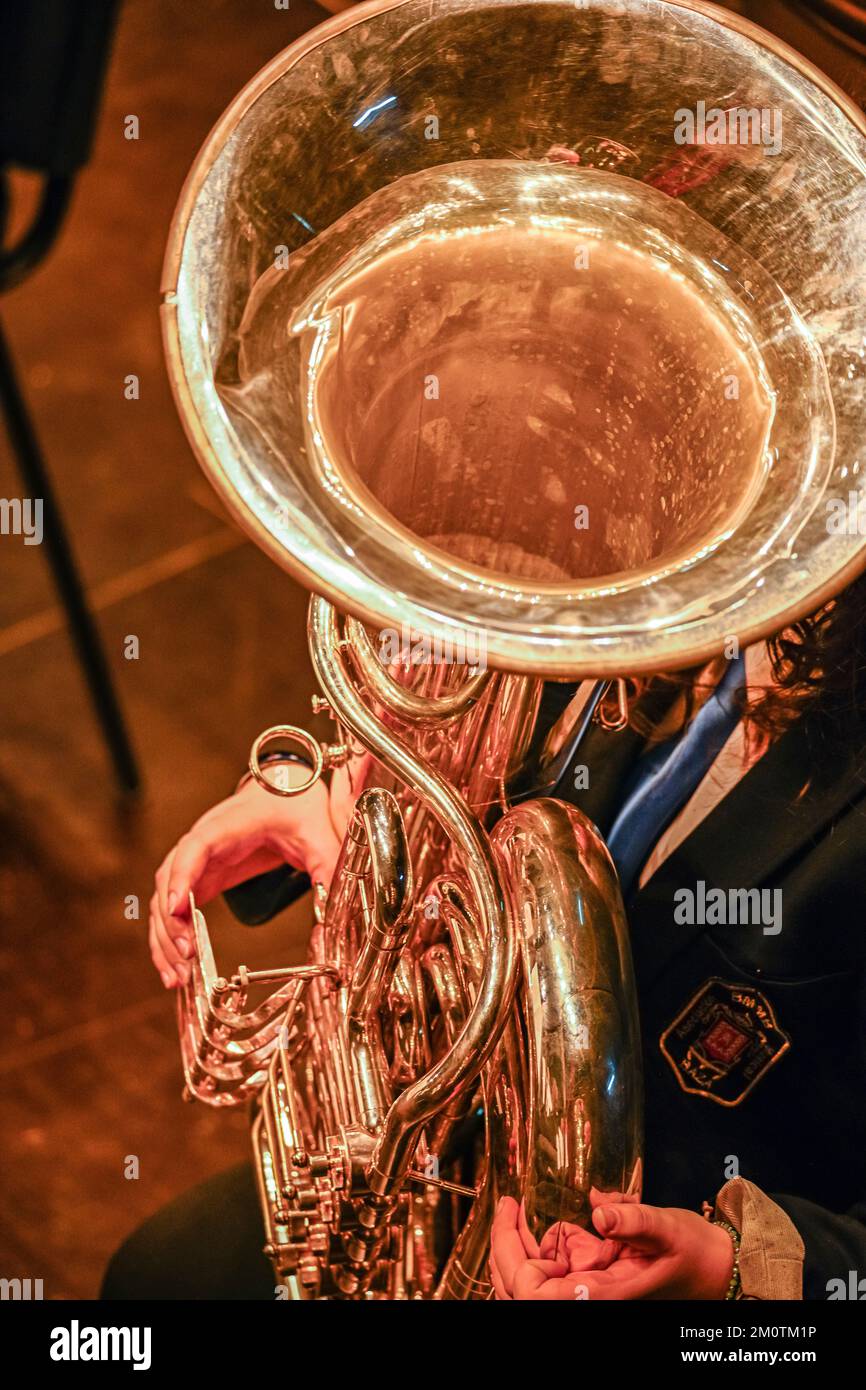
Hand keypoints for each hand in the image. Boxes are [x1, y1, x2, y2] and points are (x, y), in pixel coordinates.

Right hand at [149, 768, 340, 987]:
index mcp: (231, 824)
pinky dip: (170, 938)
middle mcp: (203, 841)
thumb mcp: (320, 837)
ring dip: (164, 938)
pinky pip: (174, 909)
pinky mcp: (201, 878)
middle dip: (170, 922)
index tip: (176, 907)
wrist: (287, 791)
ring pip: (163, 898)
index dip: (181, 875)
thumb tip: (332, 920)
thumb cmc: (297, 807)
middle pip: (169, 878)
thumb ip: (327, 873)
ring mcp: (197, 861)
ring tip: (177, 977)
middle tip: (186, 959)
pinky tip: (176, 968)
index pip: (196, 846)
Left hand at [491, 1195, 734, 1299]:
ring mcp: (584, 1297)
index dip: (512, 1256)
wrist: (715, 1271)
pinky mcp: (588, 1288)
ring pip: (526, 1290)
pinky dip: (534, 1257)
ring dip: (514, 1253)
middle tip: (507, 1205)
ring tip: (515, 1214)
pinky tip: (542, 1231)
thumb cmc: (693, 1254)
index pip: (532, 1293)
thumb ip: (634, 1220)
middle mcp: (586, 1301)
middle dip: (504, 1247)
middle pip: (519, 1290)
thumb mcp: (666, 1228)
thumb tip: (600, 1211)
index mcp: (599, 1296)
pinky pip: (546, 1282)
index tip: (511, 1210)